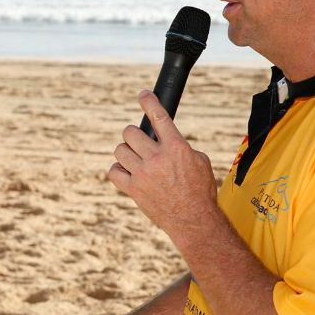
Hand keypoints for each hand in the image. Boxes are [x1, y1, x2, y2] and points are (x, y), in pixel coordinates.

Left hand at [108, 91, 216, 241]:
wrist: (194, 220)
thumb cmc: (201, 191)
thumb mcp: (200, 161)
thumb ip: (180, 146)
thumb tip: (166, 139)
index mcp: (176, 147)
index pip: (158, 116)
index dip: (148, 101)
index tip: (143, 94)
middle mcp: (156, 158)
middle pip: (130, 133)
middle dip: (134, 134)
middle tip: (140, 142)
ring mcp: (142, 174)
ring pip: (120, 150)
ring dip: (126, 152)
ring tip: (135, 159)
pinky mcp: (133, 189)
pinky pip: (113, 172)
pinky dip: (118, 170)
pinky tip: (127, 172)